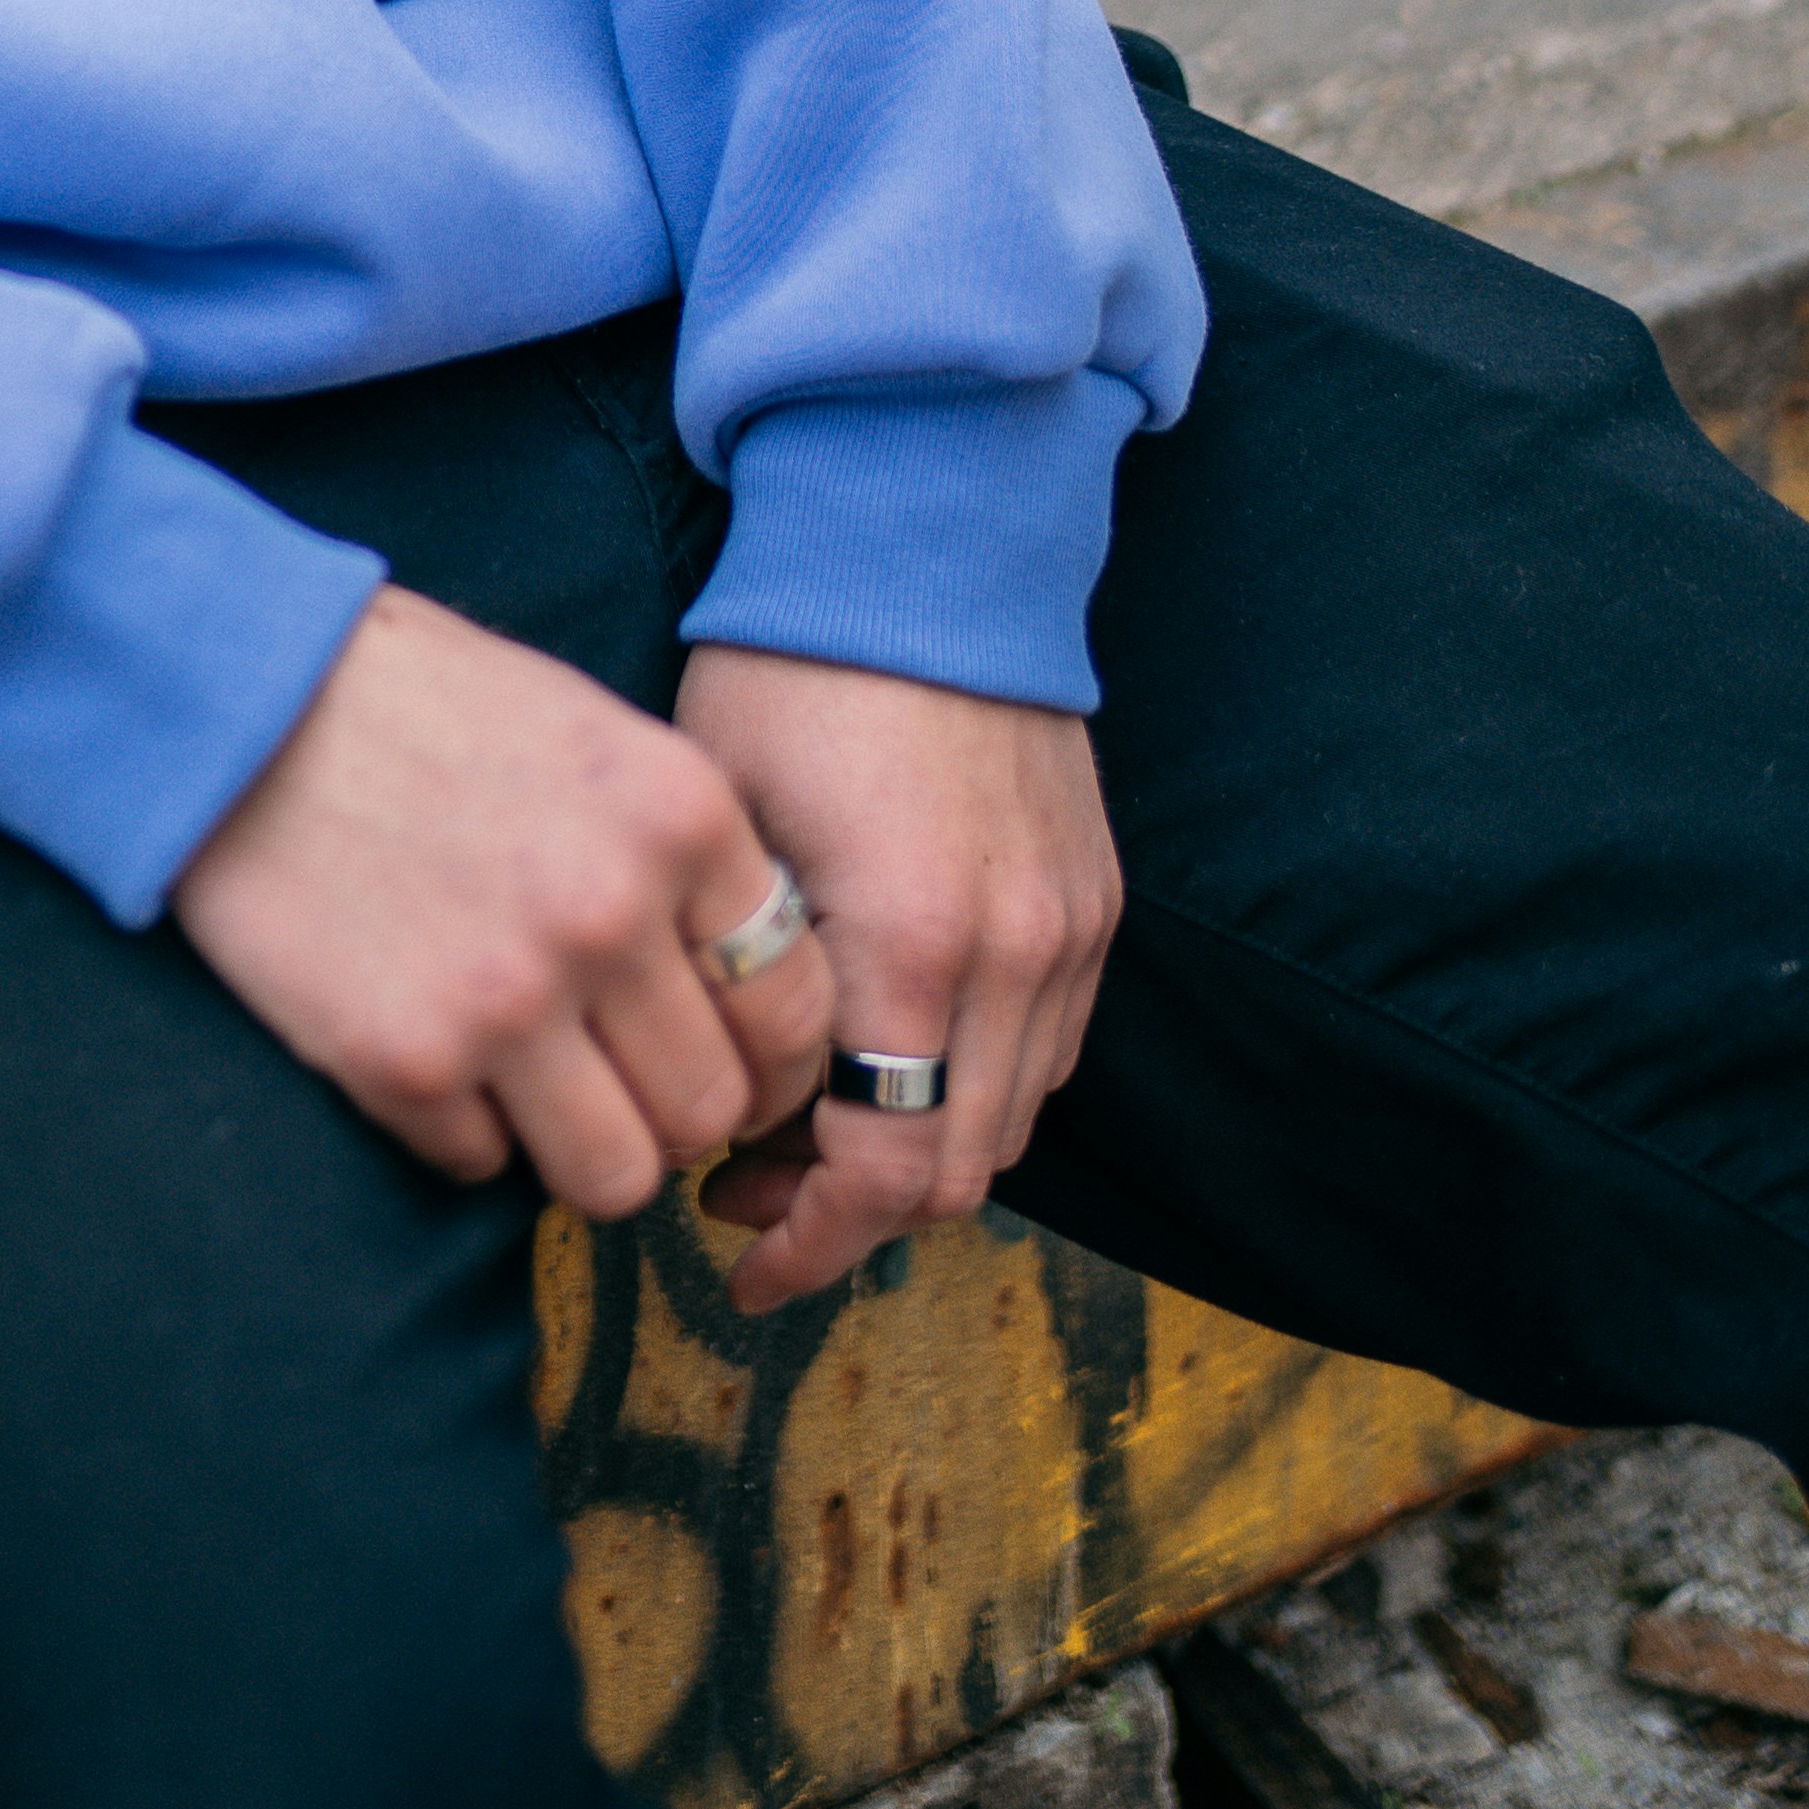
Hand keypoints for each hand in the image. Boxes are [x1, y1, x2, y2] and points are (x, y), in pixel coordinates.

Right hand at [171, 588, 837, 1221]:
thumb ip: (681, 858)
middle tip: (606, 1072)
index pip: (798, 1016)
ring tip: (527, 1086)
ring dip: (578, 1147)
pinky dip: (462, 1128)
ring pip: (618, 1176)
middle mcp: (609, 912)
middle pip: (711, 1112)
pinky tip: (424, 1042)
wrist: (238, 689)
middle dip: (666, 1109)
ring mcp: (507, 996)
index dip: (767, 1063)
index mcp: (679, 815)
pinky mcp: (403, 1059)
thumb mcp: (592, 732)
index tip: (719, 1060)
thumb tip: (745, 997)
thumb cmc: (422, 703)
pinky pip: (485, 1169)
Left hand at [670, 649, 1118, 1312]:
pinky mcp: (1095, 901)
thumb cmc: (790, 671)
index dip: (803, 1243)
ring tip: (798, 1134)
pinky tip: (885, 1058)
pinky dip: (971, 1089)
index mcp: (910, 941)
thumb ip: (737, 978)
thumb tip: (712, 1100)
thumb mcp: (729, 826)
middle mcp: (1012, 956)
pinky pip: (1044, 1052)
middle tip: (740, 1200)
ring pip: (1009, 1126)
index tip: (728, 1260)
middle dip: (847, 1218)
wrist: (924, 548)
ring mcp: (1068, 932)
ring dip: (914, 1158)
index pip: (880, 1170)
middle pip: (955, 1174)